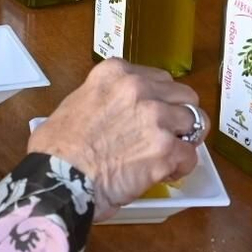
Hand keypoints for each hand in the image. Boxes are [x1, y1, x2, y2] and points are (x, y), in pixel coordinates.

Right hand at [28, 58, 202, 220]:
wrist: (58, 178)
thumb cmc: (57, 149)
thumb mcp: (76, 103)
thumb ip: (105, 99)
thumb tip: (114, 113)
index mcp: (115, 73)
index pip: (159, 78)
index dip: (160, 99)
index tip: (154, 114)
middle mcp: (138, 88)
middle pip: (183, 95)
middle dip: (179, 115)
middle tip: (168, 134)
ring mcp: (155, 118)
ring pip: (195, 121)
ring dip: (185, 139)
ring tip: (170, 154)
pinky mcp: (165, 149)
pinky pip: (191, 155)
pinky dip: (182, 167)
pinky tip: (166, 174)